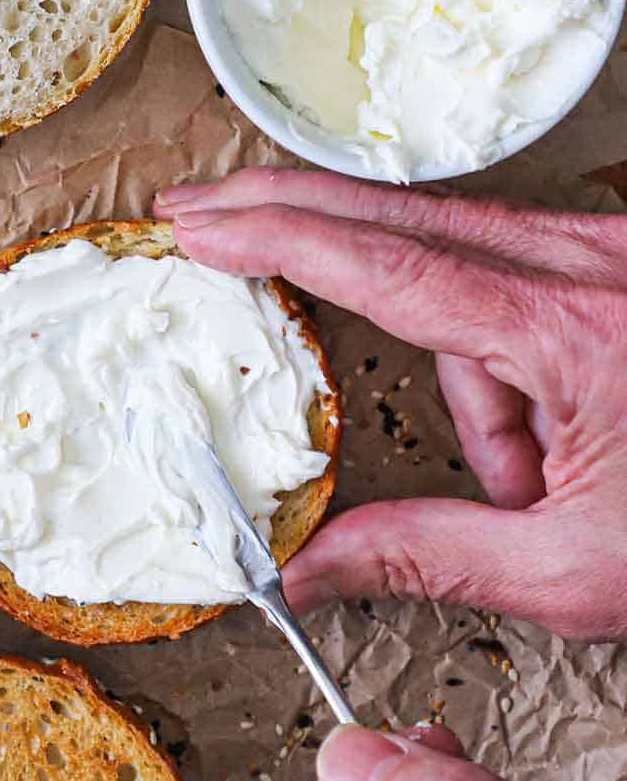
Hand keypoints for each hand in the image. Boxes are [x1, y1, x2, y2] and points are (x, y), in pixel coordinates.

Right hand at [154, 169, 626, 640]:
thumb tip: (307, 568)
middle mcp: (585, 264)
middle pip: (395, 215)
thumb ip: (426, 556)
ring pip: (458, 267)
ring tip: (527, 479)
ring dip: (454, 367)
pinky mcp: (614, 267)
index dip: (271, 236)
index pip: (379, 264)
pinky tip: (560, 444)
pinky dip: (502, 359)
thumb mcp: (574, 570)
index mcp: (568, 330)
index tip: (195, 223)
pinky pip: (514, 282)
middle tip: (198, 211)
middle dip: (284, 211)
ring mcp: (604, 255)